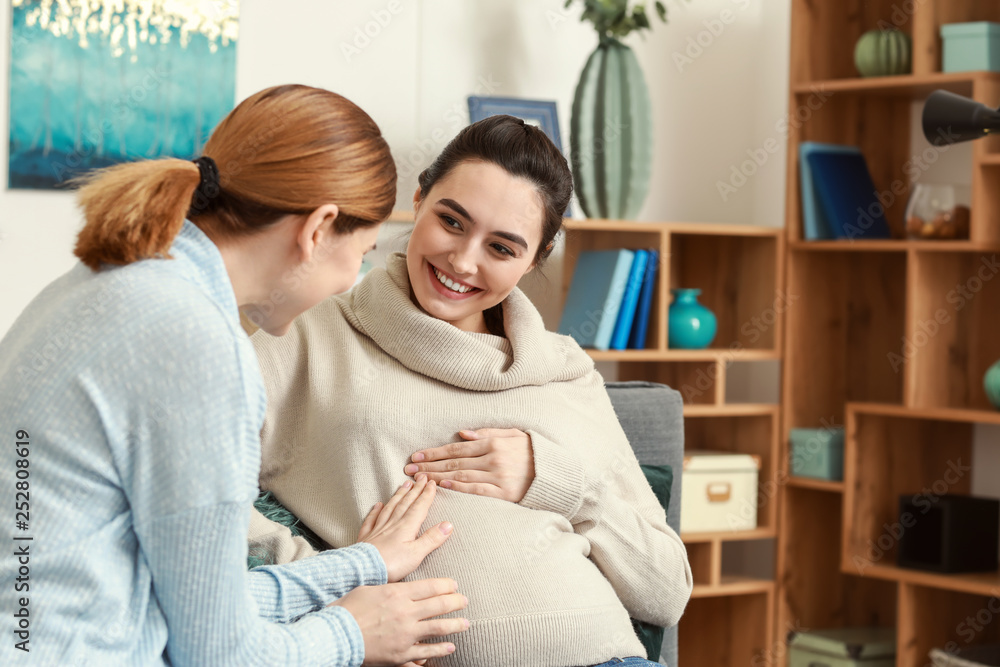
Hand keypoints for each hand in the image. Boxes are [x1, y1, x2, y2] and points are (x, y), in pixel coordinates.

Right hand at [330, 578, 468, 666]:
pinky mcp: (401, 654)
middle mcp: (406, 613)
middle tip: (464, 600)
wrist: (336, 635)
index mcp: (398, 594)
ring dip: (455, 625)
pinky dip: (441, 649)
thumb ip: (390, 588)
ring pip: (439, 628)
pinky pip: (426, 652)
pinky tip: (450, 647)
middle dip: (456, 602)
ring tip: (465, 623)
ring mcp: (406, 634)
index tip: (454, 585)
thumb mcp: (369, 589)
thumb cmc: (348, 609)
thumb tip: (401, 588)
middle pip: (439, 605)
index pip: (431, 586)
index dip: (446, 585)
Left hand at [358, 476, 453, 582]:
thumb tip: (448, 524)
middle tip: (421, 478)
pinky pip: (371, 519)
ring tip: (404, 485)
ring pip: (390, 507)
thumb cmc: (391, 564)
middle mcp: (392, 524)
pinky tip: (377, 505)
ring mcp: (378, 529)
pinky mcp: (366, 537)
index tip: (432, 483)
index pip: (419, 507)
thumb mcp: (417, 554)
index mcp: (406, 527)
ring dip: (398, 495)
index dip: (427, 494)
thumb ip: (432, 539)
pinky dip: (375, 511)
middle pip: (406, 503)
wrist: (362, 570)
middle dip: (415, 490)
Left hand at [404, 428, 534, 502]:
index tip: (416, 455)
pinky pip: (476, 490)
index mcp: (492, 443)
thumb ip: (487, 432)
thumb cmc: (532, 451)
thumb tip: (462, 433)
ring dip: (437, 477)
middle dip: (429, 465)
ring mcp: (498, 476)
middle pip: (453, 463)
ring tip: (419, 479)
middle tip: (409, 468)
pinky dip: (458, 488)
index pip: (456, 448)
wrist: (555, 472)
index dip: (434, 452)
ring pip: (460, 476)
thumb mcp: (512, 434)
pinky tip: (443, 487)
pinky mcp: (504, 492)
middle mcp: (492, 458)